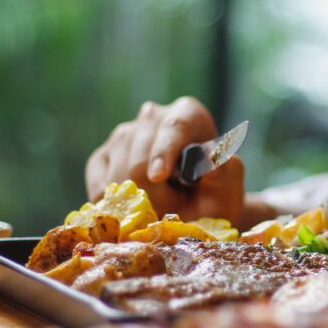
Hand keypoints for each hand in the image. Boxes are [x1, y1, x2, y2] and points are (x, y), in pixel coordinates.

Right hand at [85, 97, 244, 222]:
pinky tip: (130, 211)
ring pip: (117, 170)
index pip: (174, 128)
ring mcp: (124, 134)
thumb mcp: (229, 186)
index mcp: (187, 113)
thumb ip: (227, 171)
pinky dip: (113, 203)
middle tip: (167, 214)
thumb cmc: (215, 195)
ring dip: (136, 200)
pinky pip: (99, 183)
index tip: (158, 176)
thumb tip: (211, 158)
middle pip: (140, 155)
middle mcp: (152, 116)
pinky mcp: (102, 157)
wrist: (197, 209)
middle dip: (153, 191)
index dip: (163, 152)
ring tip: (157, 210)